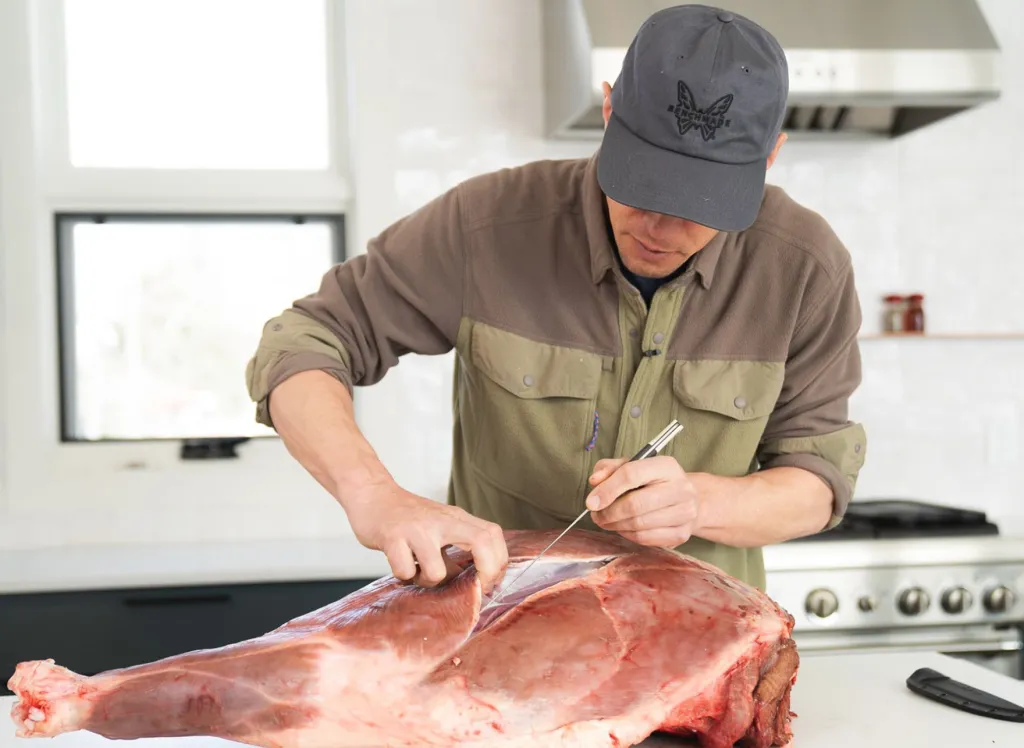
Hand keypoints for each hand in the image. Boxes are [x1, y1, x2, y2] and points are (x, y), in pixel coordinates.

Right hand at [343, 481, 507, 592]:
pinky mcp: (393, 536)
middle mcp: (441, 521)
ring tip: (418, 572)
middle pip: (481, 542)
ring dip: (429, 582)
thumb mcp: (439, 526)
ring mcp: (417, 529)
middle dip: (486, 573)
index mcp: (456, 518)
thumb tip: (476, 581)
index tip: (489, 582)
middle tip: (473, 590)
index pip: (492, 534)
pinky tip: (399, 564)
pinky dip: (404, 576)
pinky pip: (405, 571)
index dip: (498, 561)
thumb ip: (457, 547)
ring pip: (438, 571)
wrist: (372, 494)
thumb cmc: (407, 517)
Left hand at [584, 455, 699, 547]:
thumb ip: (610, 469)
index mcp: (666, 466)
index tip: (591, 502)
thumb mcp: (632, 466)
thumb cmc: (653, 481)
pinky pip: (646, 538)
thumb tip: (595, 481)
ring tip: (607, 521)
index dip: (607, 490)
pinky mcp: (682, 533)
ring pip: (639, 524)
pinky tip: (623, 528)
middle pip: (635, 504)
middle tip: (596, 515)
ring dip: (615, 526)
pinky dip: (628, 535)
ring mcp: (685, 512)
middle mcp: (681, 488)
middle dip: (609, 513)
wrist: (685, 498)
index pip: (631, 475)